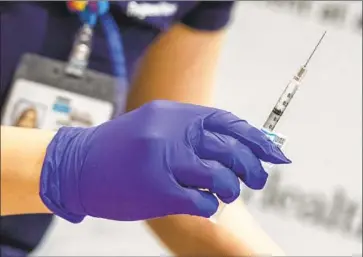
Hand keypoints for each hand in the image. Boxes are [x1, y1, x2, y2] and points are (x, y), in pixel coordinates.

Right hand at [40, 100, 289, 222]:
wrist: (77, 164)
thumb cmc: (120, 147)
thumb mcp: (156, 125)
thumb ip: (191, 131)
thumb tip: (233, 142)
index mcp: (174, 115)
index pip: (228, 122)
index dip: (256, 138)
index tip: (275, 152)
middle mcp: (171, 134)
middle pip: (231, 149)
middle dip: (253, 166)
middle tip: (258, 179)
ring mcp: (164, 162)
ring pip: (220, 177)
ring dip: (232, 187)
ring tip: (228, 191)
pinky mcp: (157, 191)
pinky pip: (201, 202)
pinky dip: (211, 207)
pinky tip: (206, 206)